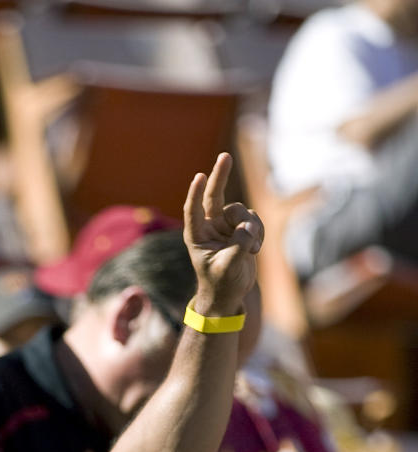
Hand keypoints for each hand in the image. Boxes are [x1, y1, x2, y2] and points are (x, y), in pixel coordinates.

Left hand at [183, 154, 262, 315]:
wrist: (229, 295)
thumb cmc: (221, 284)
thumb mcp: (228, 268)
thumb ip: (238, 247)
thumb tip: (248, 227)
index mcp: (196, 236)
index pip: (193, 210)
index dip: (196, 194)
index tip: (200, 176)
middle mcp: (209, 227)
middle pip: (214, 195)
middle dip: (220, 176)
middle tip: (225, 156)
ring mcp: (225, 226)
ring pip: (242, 212)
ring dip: (251, 227)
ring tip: (252, 249)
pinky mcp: (240, 229)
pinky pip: (254, 220)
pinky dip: (258, 233)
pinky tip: (254, 250)